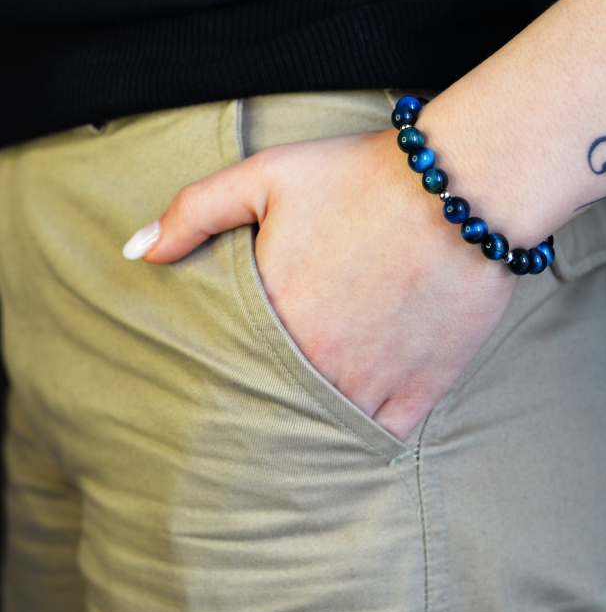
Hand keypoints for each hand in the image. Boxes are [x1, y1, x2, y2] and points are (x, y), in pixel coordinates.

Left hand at [139, 126, 516, 438]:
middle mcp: (318, 362)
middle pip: (273, 405)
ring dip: (311, 420)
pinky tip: (356, 415)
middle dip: (263, 401)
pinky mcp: (424, 388)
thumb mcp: (267, 176)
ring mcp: (373, 381)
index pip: (227, 370)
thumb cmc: (362, 176)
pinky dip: (366, 433)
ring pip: (324, 426)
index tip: (221, 373)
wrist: (462, 186)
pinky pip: (382, 436)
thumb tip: (138, 251)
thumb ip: (194, 211)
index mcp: (273, 317)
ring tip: (305, 407)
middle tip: (261, 400)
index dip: (222, 372)